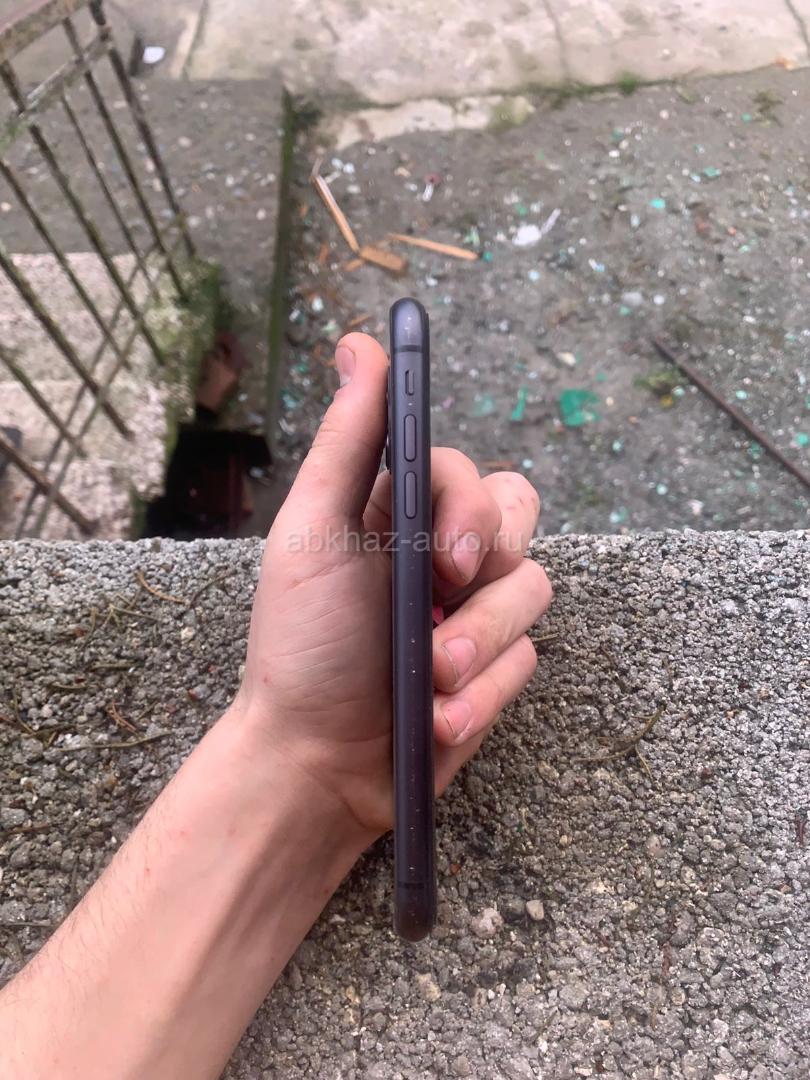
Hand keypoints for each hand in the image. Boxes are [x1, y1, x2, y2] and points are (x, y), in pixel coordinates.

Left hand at [234, 333, 551, 841]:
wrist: (315, 763)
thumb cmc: (301, 647)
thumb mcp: (312, 535)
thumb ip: (347, 442)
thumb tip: (362, 343)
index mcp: (397, 513)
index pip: (465, 471)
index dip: (469, 504)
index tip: (448, 553)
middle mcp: (443, 555)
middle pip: (519, 516)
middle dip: (488, 570)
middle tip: (442, 606)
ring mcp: (472, 613)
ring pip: (533, 590)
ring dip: (481, 644)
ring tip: (429, 684)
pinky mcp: (494, 671)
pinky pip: (529, 660)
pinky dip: (484, 693)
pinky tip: (439, 721)